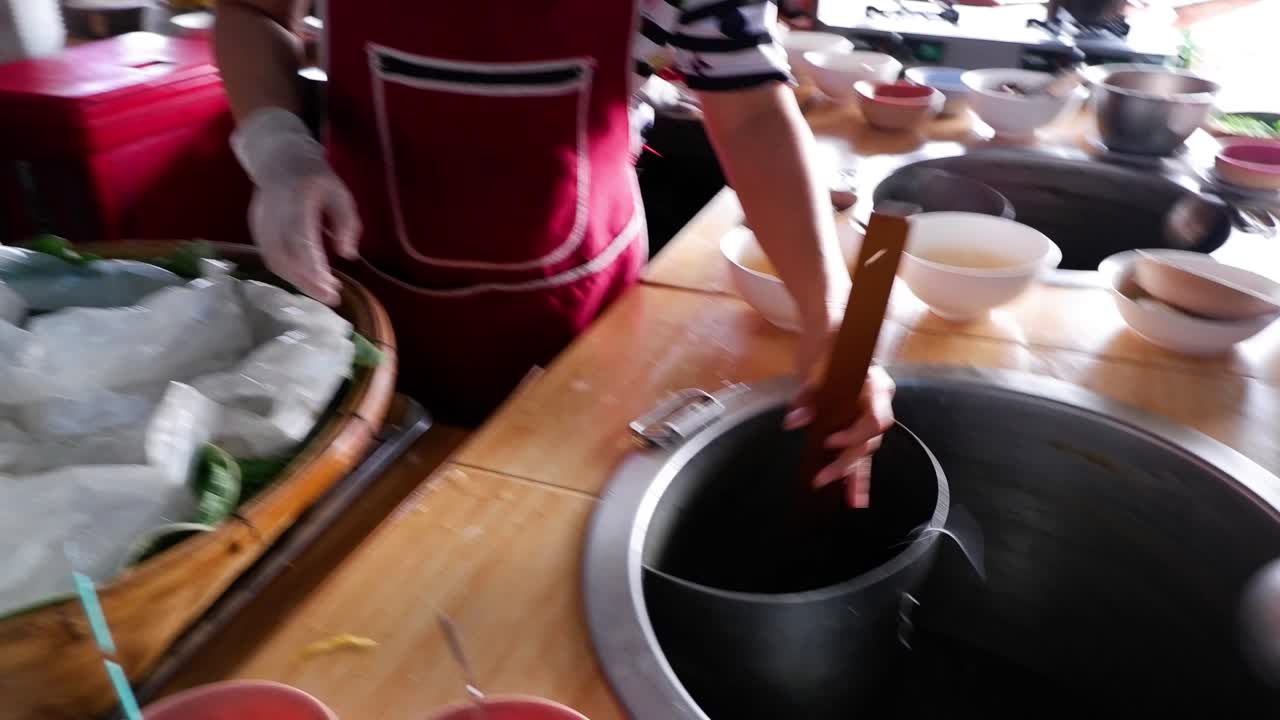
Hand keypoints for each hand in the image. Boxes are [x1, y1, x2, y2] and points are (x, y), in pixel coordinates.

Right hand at [232, 109, 361, 305]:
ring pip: (273, 259)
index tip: (330, 290)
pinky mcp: (255, 228)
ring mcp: (260, 220)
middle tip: (330, 297)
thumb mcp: (340, 193)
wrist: (278, 157)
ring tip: (322, 290)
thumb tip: (348, 254)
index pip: (300, 241)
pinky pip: (269, 256)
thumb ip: (347, 223)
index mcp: (296, 199)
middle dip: (307, 282)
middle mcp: (273, 211)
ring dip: (297, 280)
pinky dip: (287, 272)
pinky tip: (306, 279)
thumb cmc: (315, 177)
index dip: (313, 269)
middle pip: (283, 256)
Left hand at [785, 320, 895, 508]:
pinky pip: (860, 452)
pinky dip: (858, 475)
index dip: (854, 434)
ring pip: (866, 450)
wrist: (831, 331)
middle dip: (846, 463)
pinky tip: (854, 498)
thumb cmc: (828, 341)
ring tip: (847, 501)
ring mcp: (868, 414)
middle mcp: (877, 403)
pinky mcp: (855, 422)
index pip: (875, 420)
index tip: (829, 439)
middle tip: (821, 478)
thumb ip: (806, 394)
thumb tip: (795, 421)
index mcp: (875, 386)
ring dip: (854, 475)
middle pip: (869, 440)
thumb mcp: (814, 364)